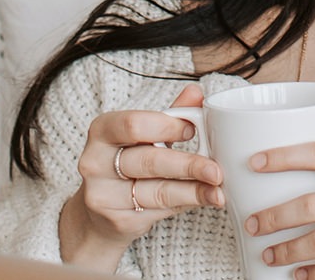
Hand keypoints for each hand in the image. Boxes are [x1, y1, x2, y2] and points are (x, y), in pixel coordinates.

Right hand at [60, 85, 225, 268]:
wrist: (100, 213)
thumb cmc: (125, 165)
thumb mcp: (142, 137)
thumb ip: (169, 116)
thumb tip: (196, 93)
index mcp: (102, 131)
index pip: (133, 125)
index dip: (166, 127)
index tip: (193, 130)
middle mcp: (95, 162)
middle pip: (148, 161)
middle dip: (187, 164)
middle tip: (215, 168)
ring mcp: (103, 195)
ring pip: (157, 191)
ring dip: (194, 190)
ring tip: (218, 189)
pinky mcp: (117, 221)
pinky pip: (160, 210)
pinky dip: (187, 203)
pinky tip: (205, 199)